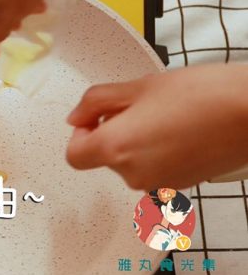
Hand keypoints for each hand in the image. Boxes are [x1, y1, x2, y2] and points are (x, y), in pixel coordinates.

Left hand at [66, 65, 247, 189]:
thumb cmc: (201, 95)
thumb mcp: (138, 87)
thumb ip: (96, 102)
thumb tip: (75, 117)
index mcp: (115, 148)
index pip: (74, 156)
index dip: (81, 134)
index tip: (97, 117)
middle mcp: (133, 174)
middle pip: (104, 158)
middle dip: (114, 132)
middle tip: (143, 107)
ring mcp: (158, 184)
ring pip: (130, 164)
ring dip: (137, 142)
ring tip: (167, 117)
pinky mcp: (180, 187)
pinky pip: (153, 170)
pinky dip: (157, 153)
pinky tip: (180, 131)